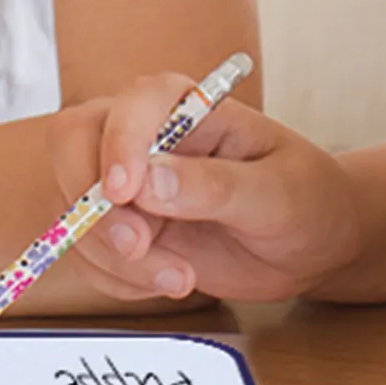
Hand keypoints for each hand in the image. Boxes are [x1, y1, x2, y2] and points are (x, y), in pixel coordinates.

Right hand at [49, 72, 362, 302]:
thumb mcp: (277, 194)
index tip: (126, 192)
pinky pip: (88, 252)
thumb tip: (151, 182)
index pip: (127, 107)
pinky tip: (169, 280)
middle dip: (94, 207)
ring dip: (114, 257)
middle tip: (137, 248)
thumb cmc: (305, 199)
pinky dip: (118, 278)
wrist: (312, 243)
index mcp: (182, 104)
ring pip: (75, 210)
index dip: (116, 145)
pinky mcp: (120, 225)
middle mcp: (140, 134)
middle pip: (73, 149)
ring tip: (182, 278)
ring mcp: (124, 181)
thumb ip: (216, 186)